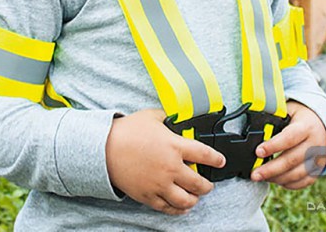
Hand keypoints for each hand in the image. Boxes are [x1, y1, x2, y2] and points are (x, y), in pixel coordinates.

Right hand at [105, 109, 225, 214]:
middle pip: (199, 183)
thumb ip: (168, 118)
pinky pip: (167, 208)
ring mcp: (159, 184)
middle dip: (207, 185)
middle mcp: (170, 167)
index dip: (216, 159)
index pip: (204, 155)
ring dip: (195, 199)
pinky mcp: (148, 195)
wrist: (105, 148)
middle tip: (209, 184)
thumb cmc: (128, 130)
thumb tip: (177, 118)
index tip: (220, 161)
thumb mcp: (152, 116)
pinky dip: (177, 209)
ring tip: (196, 197)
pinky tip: (181, 207)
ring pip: (186, 200)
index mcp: (174, 146)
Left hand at [250, 100, 325, 188]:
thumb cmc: (302, 117)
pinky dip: (288, 183)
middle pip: (292, 160)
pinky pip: (303, 182)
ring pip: (297, 174)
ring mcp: (318, 159)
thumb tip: (256, 126)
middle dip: (271, 169)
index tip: (258, 152)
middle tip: (255, 174)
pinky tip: (276, 180)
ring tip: (262, 178)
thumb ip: (275, 117)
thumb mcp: (290, 110)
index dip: (273, 146)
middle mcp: (315, 144)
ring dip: (277, 178)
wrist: (324, 124)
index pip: (290, 138)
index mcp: (306, 126)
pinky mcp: (319, 170)